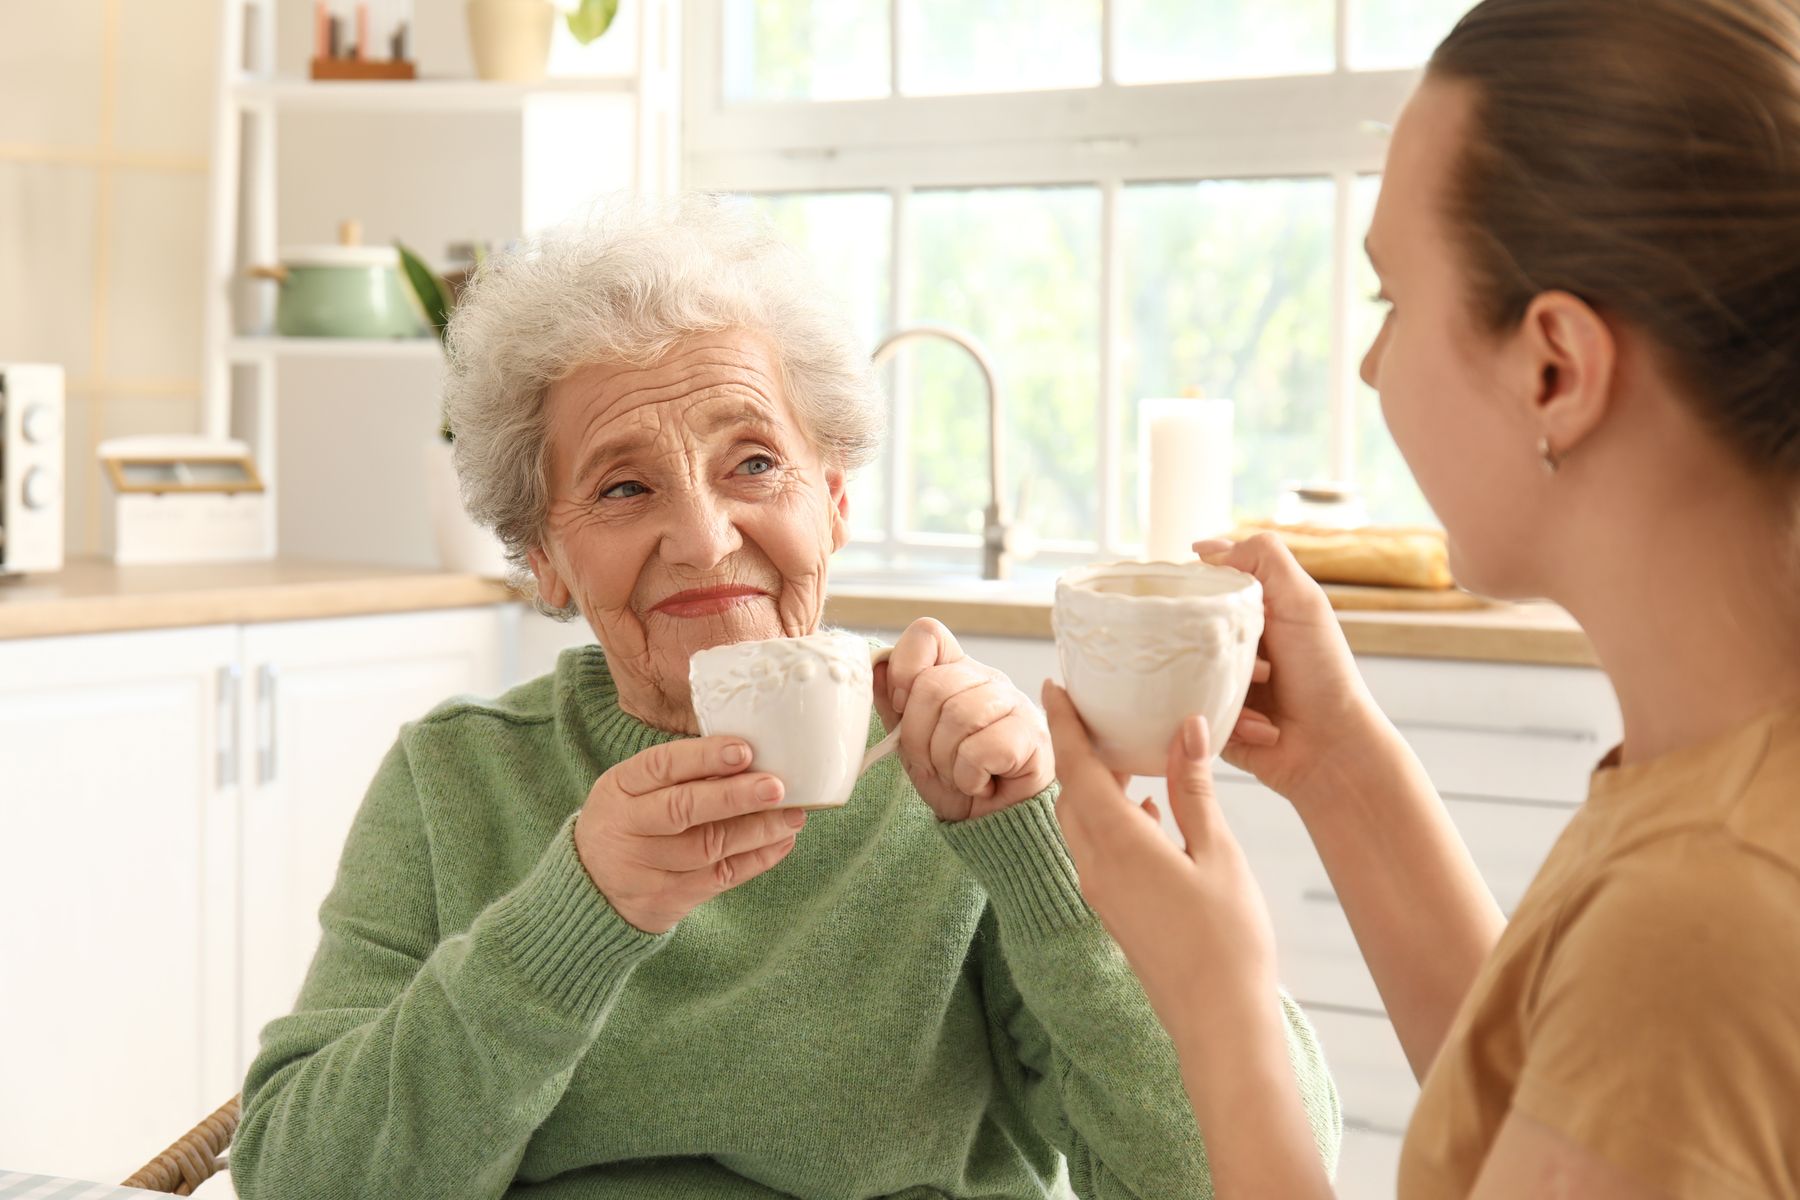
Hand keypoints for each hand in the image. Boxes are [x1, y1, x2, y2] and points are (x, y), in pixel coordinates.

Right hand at [574, 737, 805, 933]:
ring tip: (793, 813)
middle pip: (683, 809)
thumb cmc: (630, 822)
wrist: (590, 889)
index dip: (704, 757)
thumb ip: (680, 774)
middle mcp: (629, 827)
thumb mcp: (634, 790)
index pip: (661, 766)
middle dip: (735, 797)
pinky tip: (782, 841)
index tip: (745, 750)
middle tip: (777, 786)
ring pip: (709, 847)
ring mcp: (646, 867)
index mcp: (620, 787)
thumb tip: (752, 754)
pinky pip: (720, 878)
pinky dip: (757, 859)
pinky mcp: (667, 900)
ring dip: (758, 829)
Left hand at [874, 618, 1053, 822]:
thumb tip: (875, 665)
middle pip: (933, 685)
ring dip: (944, 760)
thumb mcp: (913, 740)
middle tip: (932, 762)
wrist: (990, 824)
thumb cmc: (955, 779)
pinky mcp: (1033, 737)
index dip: (904, 669)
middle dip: (918, 736)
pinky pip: (981, 749)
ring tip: (957, 774)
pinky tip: (980, 783)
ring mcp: (1014, 704)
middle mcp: (988, 679)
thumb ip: (894, 703)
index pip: (928, 634)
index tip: (901, 707)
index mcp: (957, 671)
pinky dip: (969, 776)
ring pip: (958, 716)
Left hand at [1043, 680, 1278, 1049]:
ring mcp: (1103, 891)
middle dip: (1079, 748)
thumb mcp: (1217, 853)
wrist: (1217, 1021)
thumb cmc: (1227, 939)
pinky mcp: (1116, 911)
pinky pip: (1100, 849)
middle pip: (1073, 791)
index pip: (1077, 766)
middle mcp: (1096, 864)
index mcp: (1116, 842)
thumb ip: (1194, 789)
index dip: (1064, 723)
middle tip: (1097, 710)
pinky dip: (1115, 818)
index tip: (1054, 685)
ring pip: (1084, 822)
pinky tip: (1151, 811)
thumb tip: (1185, 727)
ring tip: (1128, 752)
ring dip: (1097, 784)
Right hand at [1195, 533, 1396, 809]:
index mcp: (1250, 615)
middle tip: (1249, 658)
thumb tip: (1201, 547)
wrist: (1333, 746)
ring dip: (1227, 685)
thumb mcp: (1301, 600)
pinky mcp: (1211, 724)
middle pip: (1186, 631)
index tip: (1192, 602)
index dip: (1192, 592)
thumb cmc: (1323, 671)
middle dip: (1210, 645)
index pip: (1201, 591)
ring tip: (1264, 693)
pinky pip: (1194, 716)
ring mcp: (1219, 686)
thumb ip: (1262, 557)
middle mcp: (1231, 648)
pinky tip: (1261, 726)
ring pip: (1186, 675)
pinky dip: (1231, 720)